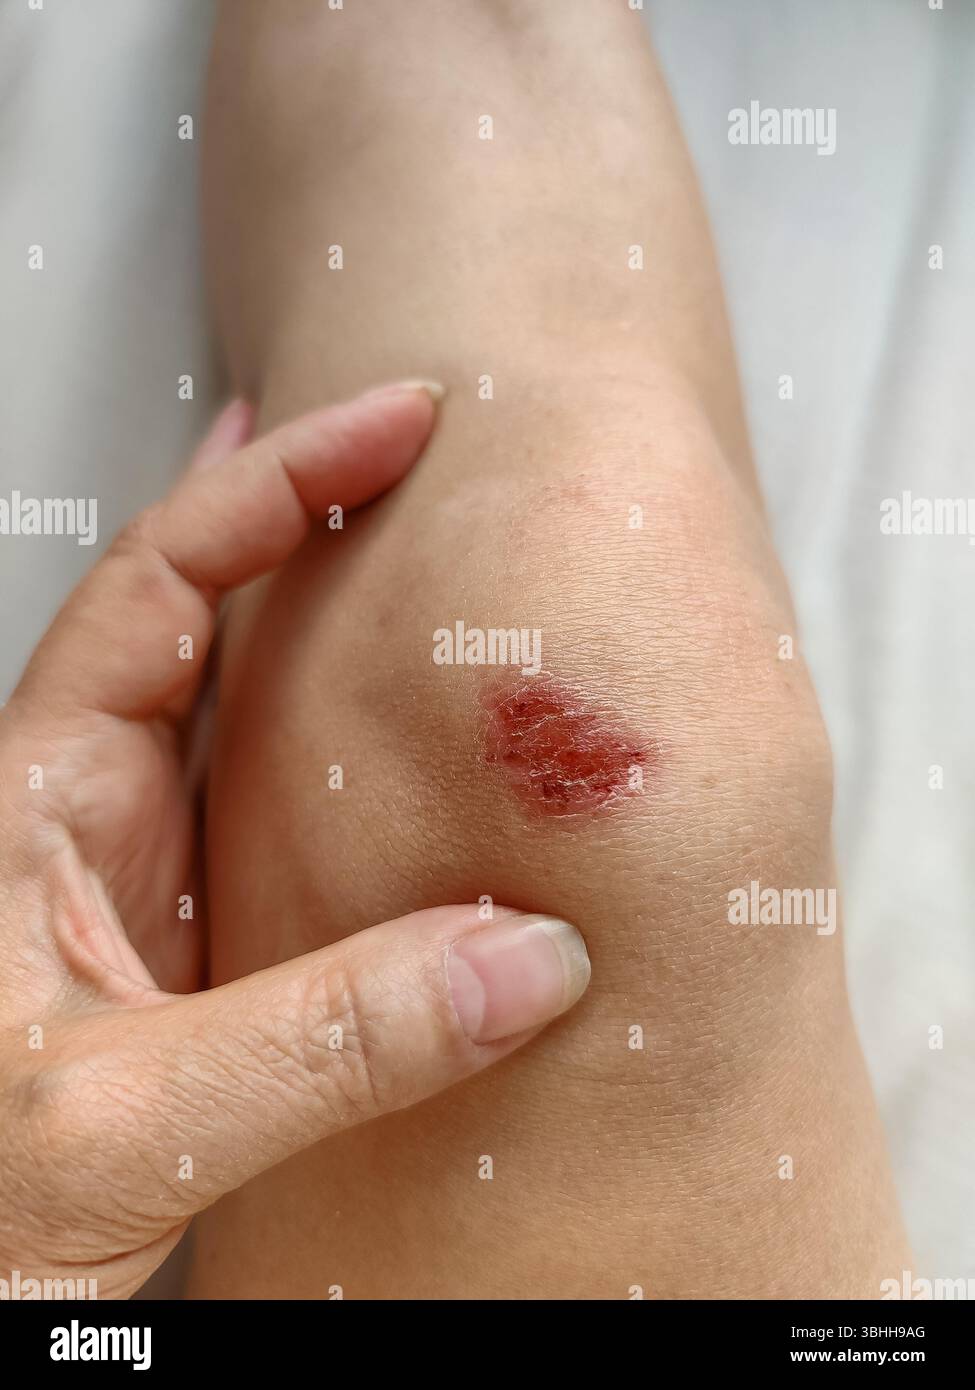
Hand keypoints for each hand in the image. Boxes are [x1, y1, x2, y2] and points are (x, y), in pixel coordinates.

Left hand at [0, 382, 589, 1297]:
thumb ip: (327, 1046)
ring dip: (335, 630)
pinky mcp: (199, 946)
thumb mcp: (125, 1122)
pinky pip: (289, 817)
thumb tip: (525, 962)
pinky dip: (359, 763)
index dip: (273, 484)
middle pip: (205, 608)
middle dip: (309, 511)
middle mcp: (90, 816)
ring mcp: (149, 878)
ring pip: (248, 710)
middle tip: (416, 443)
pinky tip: (415, 753)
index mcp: (34, 802)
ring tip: (427, 557)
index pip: (160, 581)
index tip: (388, 422)